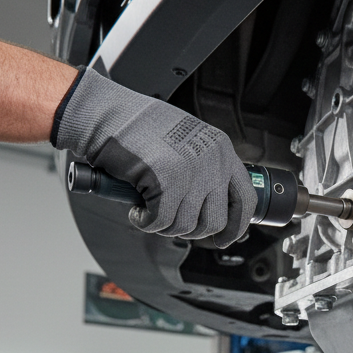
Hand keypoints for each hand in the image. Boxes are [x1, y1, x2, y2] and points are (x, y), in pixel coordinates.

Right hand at [52, 68, 255, 246]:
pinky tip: (138, 210)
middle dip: (190, 230)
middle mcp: (212, 160)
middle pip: (215, 221)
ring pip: (186, 226)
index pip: (246, 200)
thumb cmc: (138, 128)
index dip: (236, 226)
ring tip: (150, 210)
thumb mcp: (187, 143)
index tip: (224, 238)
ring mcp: (191, 171)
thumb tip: (215, 210)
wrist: (106, 114)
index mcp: (221, 150)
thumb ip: (206, 171)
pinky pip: (161, 223)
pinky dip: (146, 223)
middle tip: (170, 220)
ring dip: (164, 226)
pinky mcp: (166, 181)